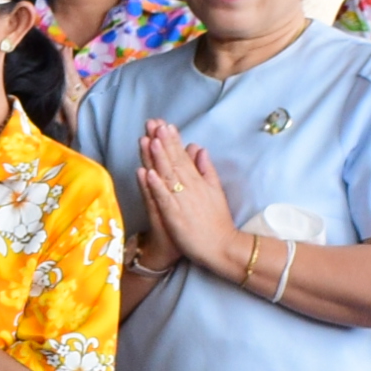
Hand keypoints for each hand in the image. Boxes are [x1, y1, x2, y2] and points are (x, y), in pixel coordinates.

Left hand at [137, 121, 239, 276]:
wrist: (222, 247)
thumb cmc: (217, 221)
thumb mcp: (215, 190)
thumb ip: (207, 169)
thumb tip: (199, 148)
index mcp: (198, 181)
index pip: (183, 157)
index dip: (173, 141)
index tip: (164, 124)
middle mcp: (190, 188)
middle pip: (174, 162)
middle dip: (163, 142)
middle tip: (153, 123)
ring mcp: (182, 201)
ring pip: (167, 176)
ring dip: (158, 158)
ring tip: (150, 140)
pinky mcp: (175, 216)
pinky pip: (164, 199)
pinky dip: (156, 186)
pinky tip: (147, 173)